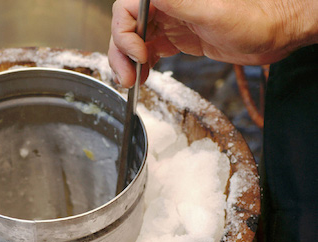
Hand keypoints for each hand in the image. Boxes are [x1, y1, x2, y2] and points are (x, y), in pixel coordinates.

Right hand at [108, 0, 317, 86]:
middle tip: (127, 78)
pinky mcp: (176, 38)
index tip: (138, 55)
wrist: (273, 35)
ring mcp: (170, 23)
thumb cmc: (252, 20)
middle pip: (126, 28)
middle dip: (122, 54)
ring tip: (133, 82)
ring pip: (134, 41)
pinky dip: (141, 65)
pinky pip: (149, 50)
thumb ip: (177, 2)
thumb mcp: (212, 13)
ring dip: (128, 63)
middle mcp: (166, 8)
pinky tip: (144, 76)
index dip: (124, 33)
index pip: (127, 10)